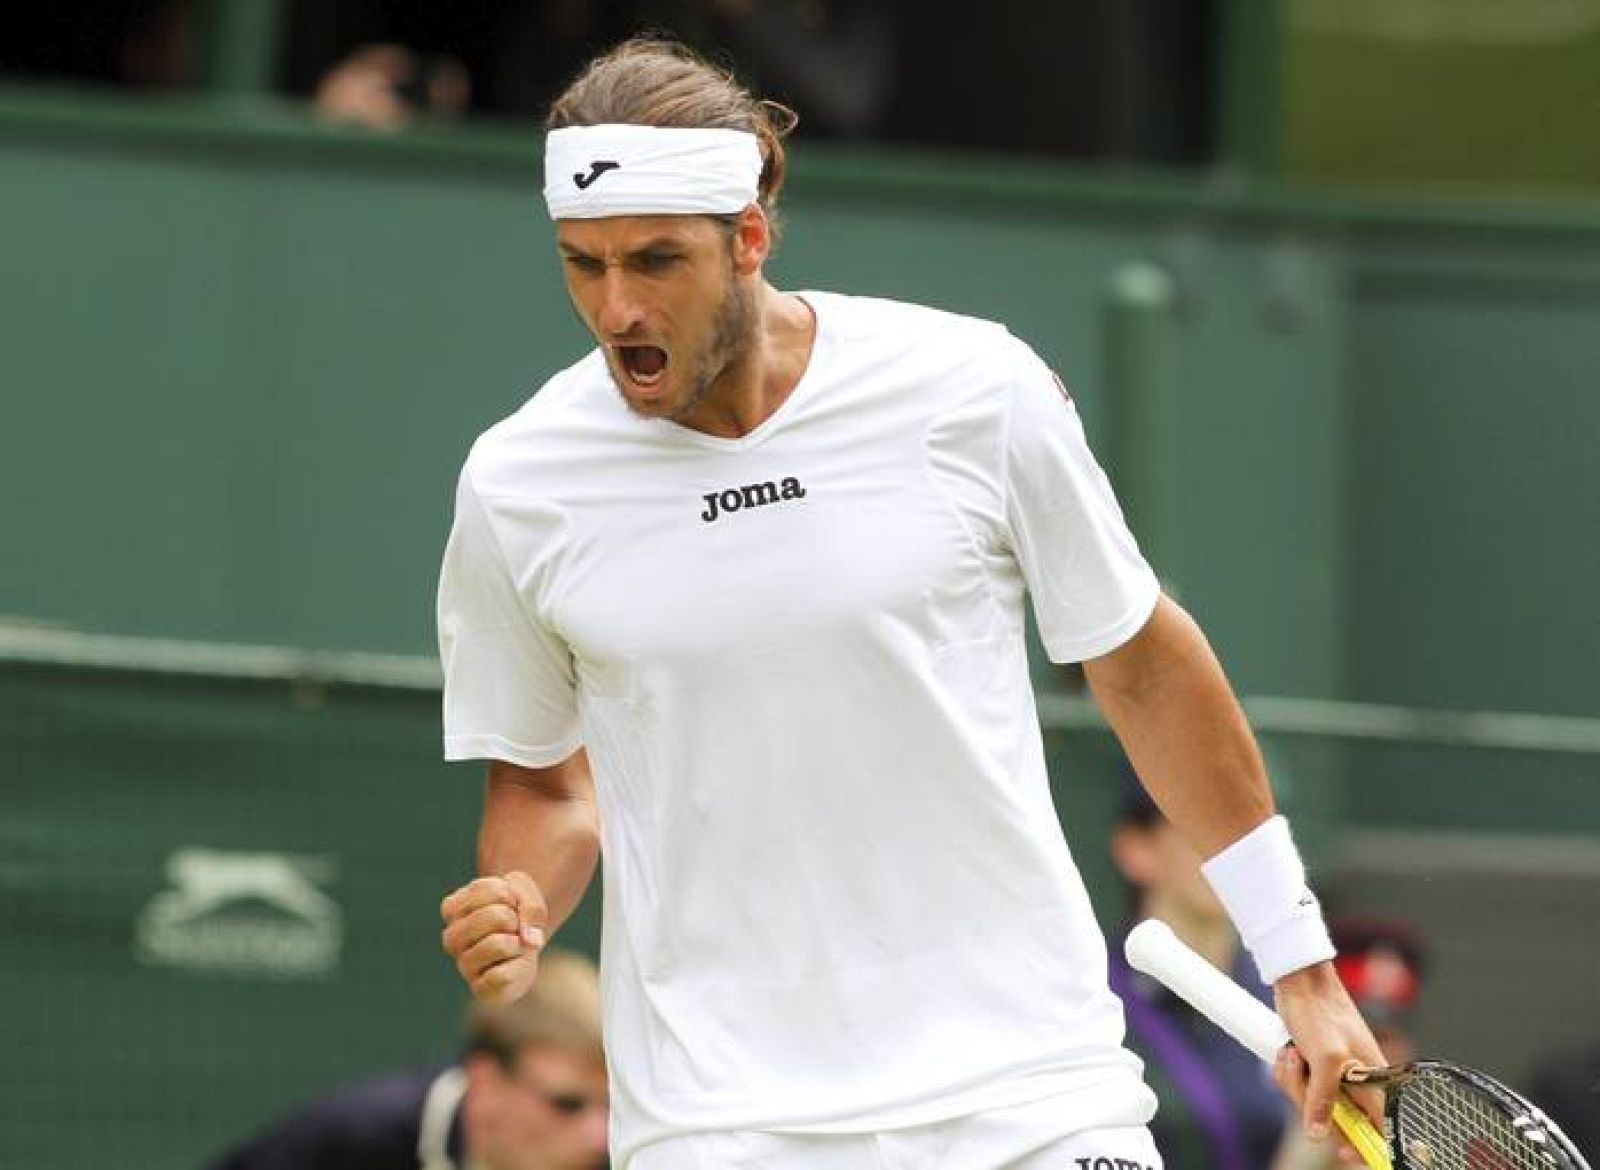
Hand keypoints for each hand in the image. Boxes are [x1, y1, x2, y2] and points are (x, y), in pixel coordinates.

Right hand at [440, 871, 547, 1002]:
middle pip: (495, 916)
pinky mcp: (479, 988)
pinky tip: (513, 964)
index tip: (508, 905)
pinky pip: (503, 975)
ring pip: (498, 945)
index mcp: (453, 908)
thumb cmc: (518, 914)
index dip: (512, 895)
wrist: (525, 944)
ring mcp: (463, 964)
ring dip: (518, 943)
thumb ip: (531, 907)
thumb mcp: (527, 896)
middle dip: (516, 919)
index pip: (492, 890)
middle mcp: (451, 936)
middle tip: (513, 928)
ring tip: (513, 945)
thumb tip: (529, 941)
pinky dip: (520, 966)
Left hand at [1272, 962, 1386, 1161]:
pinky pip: (1298, 1086)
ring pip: (1311, 1103)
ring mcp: (1333, 1075)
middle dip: (1310, 1102)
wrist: (1299, 982)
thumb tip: (1319, 1134)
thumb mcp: (1325, 1059)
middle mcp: (1357, 1082)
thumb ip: (1325, 1099)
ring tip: (1294, 1055)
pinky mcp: (1314, 1067)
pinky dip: (1289, 1073)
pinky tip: (1287, 1052)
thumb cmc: (1321, 1013)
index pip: (1380, 1129)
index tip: (1343, 1154)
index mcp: (1373, 1083)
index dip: (1366, 1146)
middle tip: (1303, 1075)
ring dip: (1295, 1083)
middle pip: (1335, 1120)